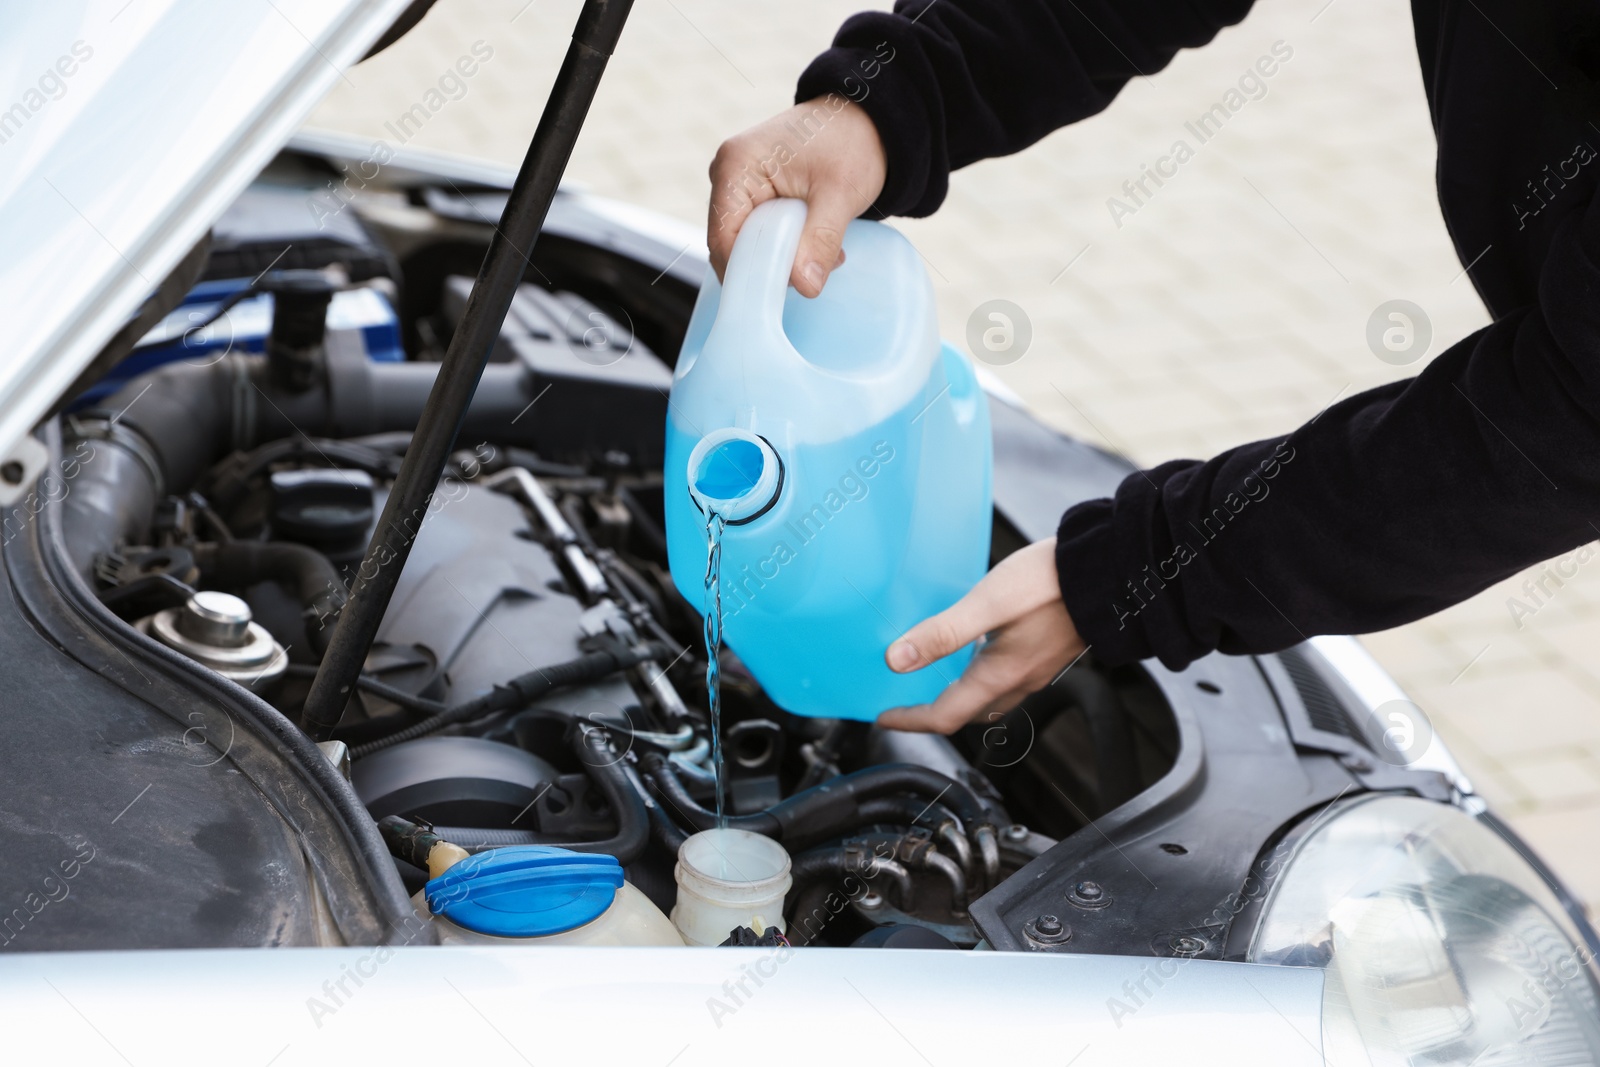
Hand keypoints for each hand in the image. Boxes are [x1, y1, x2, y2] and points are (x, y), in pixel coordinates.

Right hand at [708, 95, 886, 297]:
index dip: (748, 271)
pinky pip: (759, 236)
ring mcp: (738, 186)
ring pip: (747, 244)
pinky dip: (787, 248)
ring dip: (783, 259)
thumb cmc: (851, 142)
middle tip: (816, 272)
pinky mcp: (753, 197)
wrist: (865, 120)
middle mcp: (727, 175)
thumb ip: (820, 239)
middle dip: (771, 266)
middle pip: (732, 244)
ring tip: (825, 253)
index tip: (782, 292)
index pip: (724, 238)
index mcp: (737, 165)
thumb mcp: (841, 193)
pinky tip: (817, 245)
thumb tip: (805, 287)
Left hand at [878, 539, 1085, 733]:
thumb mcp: (987, 604)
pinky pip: (1008, 676)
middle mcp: (1019, 680)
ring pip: (990, 697)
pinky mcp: (1048, 651)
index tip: (885, 717)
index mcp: (1000, 676)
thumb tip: (896, 660)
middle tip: (906, 700)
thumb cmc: (1052, 584)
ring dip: (960, 694)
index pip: (945, 716)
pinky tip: (978, 645)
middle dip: (934, 712)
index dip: (911, 721)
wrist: (1111, 572)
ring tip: (936, 674)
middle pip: (968, 712)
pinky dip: (982, 673)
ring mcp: (1037, 668)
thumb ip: (942, 633)